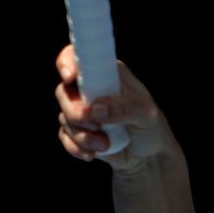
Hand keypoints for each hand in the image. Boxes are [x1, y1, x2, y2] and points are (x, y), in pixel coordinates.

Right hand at [55, 50, 165, 173]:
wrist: (148, 156)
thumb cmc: (150, 126)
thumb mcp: (145, 114)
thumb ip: (123, 109)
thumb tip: (95, 108)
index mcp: (106, 73)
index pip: (79, 57)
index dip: (68, 63)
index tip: (71, 77)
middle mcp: (90, 88)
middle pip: (63, 91)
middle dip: (75, 112)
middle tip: (94, 124)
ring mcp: (81, 110)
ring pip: (64, 117)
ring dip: (83, 135)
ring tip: (106, 144)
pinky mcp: (77, 131)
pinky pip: (65, 137)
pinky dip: (77, 148)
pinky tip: (93, 153)